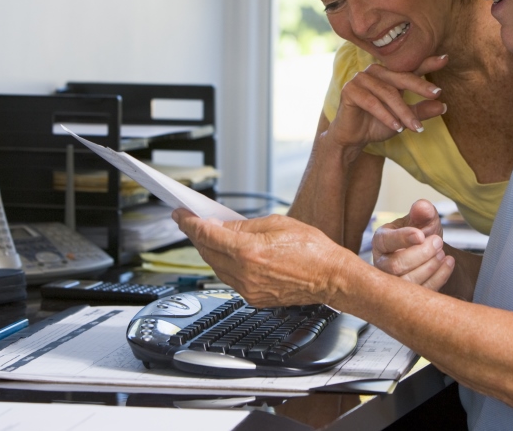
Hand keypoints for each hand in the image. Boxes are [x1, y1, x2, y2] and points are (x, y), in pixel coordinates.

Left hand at [172, 210, 349, 306]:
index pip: (207, 234)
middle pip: (207, 252)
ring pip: (216, 267)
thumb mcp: (276, 223)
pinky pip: (229, 278)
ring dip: (208, 250)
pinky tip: (225, 253)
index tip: (180, 214)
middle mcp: (244, 273)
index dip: (190, 222)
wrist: (331, 277)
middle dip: (196, 235)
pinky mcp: (254, 298)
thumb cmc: (313, 249)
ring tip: (206, 234)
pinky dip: (223, 264)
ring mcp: (248, 289)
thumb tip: (222, 226)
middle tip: (189, 220)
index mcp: (248, 252)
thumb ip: (244, 226)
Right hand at [327, 55, 449, 148]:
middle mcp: (374, 72)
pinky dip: (385, 115)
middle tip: (436, 94)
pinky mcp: (349, 90)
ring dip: (403, 111)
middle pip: (400, 77)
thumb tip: (444, 106)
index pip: (409, 68)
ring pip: (388, 93)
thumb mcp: (403, 119)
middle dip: (420, 86)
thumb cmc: (377, 124)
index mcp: (388, 74)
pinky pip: (371, 102)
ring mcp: (360, 79)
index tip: (445, 59)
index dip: (427, 63)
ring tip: (415, 127)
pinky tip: (396, 127)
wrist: (352, 138)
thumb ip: (420, 111)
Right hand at [372, 199, 453, 291]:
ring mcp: (393, 283)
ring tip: (442, 253)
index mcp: (380, 241)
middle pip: (395, 266)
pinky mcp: (408, 296)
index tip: (421, 235)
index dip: (402, 239)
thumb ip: (422, 211)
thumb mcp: (422, 220)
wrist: (429, 253)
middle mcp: (382, 264)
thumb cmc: (421, 234)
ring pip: (408, 282)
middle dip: (421, 254)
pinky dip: (439, 277)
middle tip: (439, 242)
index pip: (385, 241)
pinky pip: (422, 292)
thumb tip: (422, 206)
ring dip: (429, 267)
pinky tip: (448, 263)